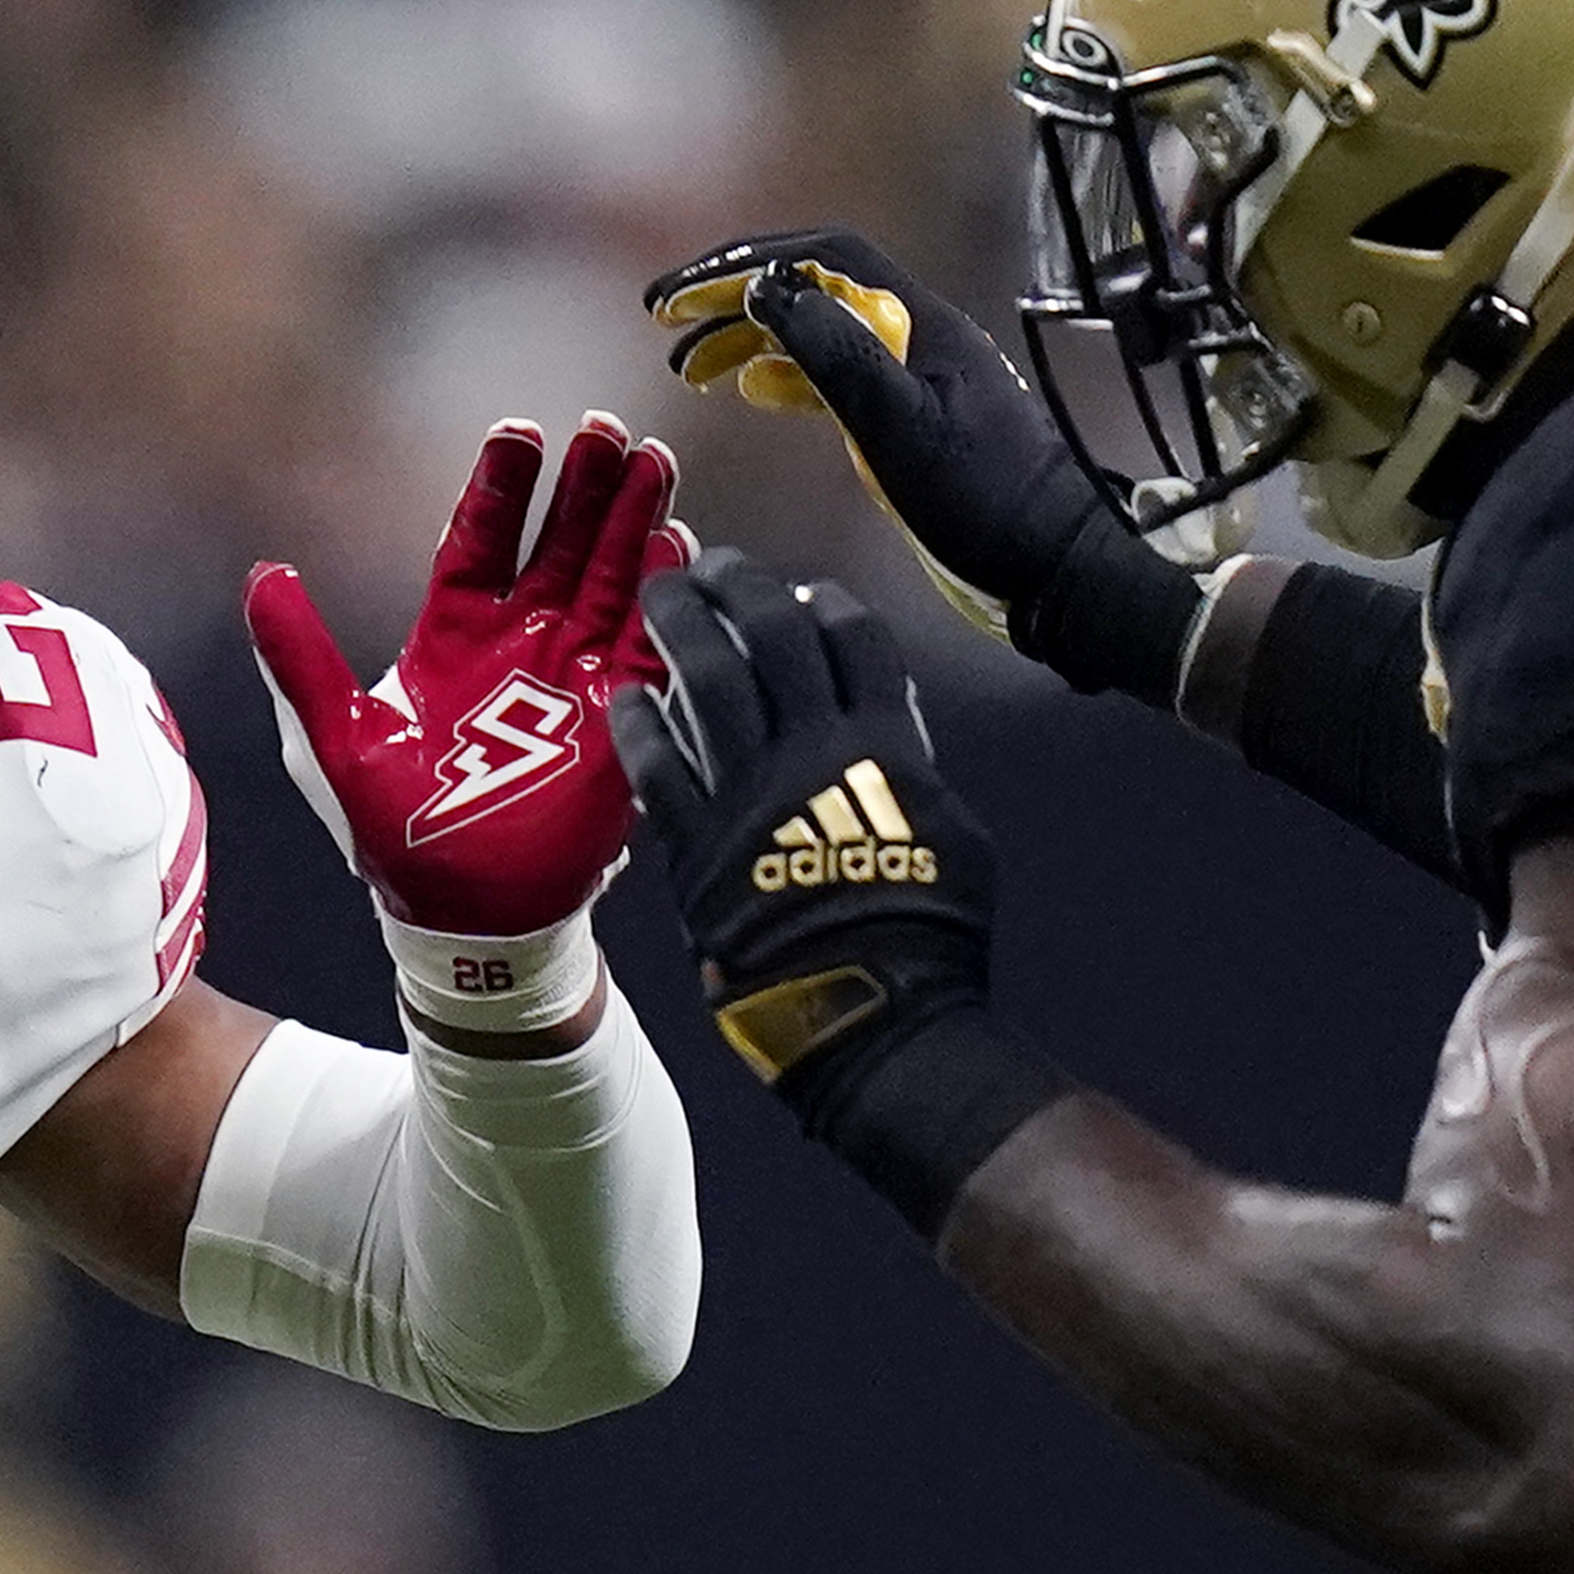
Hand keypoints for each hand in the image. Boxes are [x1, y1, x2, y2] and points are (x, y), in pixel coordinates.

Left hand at [249, 415, 682, 1030]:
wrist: (462, 917)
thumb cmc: (394, 835)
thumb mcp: (335, 739)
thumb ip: (300, 658)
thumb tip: (261, 576)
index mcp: (454, 634)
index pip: (481, 538)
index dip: (503, 484)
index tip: (520, 429)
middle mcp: (521, 642)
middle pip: (559, 542)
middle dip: (584, 485)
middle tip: (605, 427)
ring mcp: (573, 676)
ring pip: (611, 579)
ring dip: (634, 523)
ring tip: (653, 463)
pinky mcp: (617, 719)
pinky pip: (648, 649)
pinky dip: (664, 602)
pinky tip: (679, 551)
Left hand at [618, 554, 1052, 1231]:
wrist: (872, 1010)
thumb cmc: (925, 934)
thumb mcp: (948, 832)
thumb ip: (910, 768)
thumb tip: (890, 725)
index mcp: (884, 745)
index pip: (853, 639)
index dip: (822, 603)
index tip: (799, 592)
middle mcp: (815, 752)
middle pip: (773, 636)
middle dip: (741, 586)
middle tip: (713, 564)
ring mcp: (752, 793)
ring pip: (709, 680)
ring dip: (682, 625)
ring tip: (660, 592)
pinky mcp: (699, 843)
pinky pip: (658, 766)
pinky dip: (640, 724)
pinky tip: (625, 695)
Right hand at [647, 227, 1208, 700]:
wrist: (1056, 561)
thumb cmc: (987, 501)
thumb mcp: (900, 428)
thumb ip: (834, 355)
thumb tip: (768, 288)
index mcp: (916, 323)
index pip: (817, 259)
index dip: (742, 264)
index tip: (679, 295)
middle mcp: (914, 336)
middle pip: (812, 287)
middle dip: (734, 297)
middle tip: (665, 321)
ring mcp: (914, 375)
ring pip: (818, 332)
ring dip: (751, 337)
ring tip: (690, 364)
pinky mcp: (913, 417)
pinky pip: (837, 375)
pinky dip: (786, 374)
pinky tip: (752, 389)